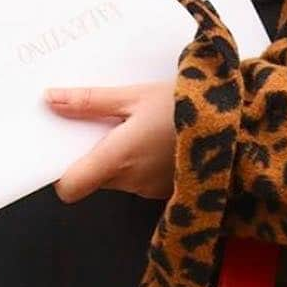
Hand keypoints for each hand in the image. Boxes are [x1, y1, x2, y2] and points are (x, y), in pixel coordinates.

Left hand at [45, 82, 175, 204]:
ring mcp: (150, 191)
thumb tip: (50, 99)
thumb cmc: (184, 105)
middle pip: (93, 178)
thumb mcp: (135, 95)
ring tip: (135, 127)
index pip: (70, 188)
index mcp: (116, 159)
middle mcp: (130, 182)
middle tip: (103, 124)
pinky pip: (140, 181)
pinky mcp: (167, 191)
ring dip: (118, 159)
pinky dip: (140, 164)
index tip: (65, 150)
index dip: (61, 175)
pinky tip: (156, 141)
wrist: (237, 124)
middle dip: (93, 156)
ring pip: (117, 179)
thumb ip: (91, 101)